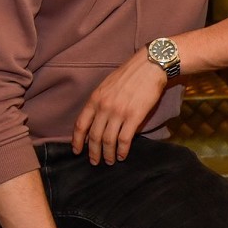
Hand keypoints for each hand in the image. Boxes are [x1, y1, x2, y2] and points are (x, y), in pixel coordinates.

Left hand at [71, 50, 167, 164]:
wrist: (150, 66)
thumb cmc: (130, 74)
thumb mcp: (107, 85)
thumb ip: (100, 102)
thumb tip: (96, 120)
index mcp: (95, 98)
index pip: (81, 124)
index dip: (77, 141)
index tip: (77, 151)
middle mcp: (104, 107)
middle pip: (94, 136)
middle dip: (93, 152)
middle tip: (94, 162)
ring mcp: (119, 112)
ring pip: (108, 140)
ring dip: (107, 154)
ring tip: (109, 161)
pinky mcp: (134, 116)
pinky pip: (124, 139)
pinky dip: (122, 150)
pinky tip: (122, 155)